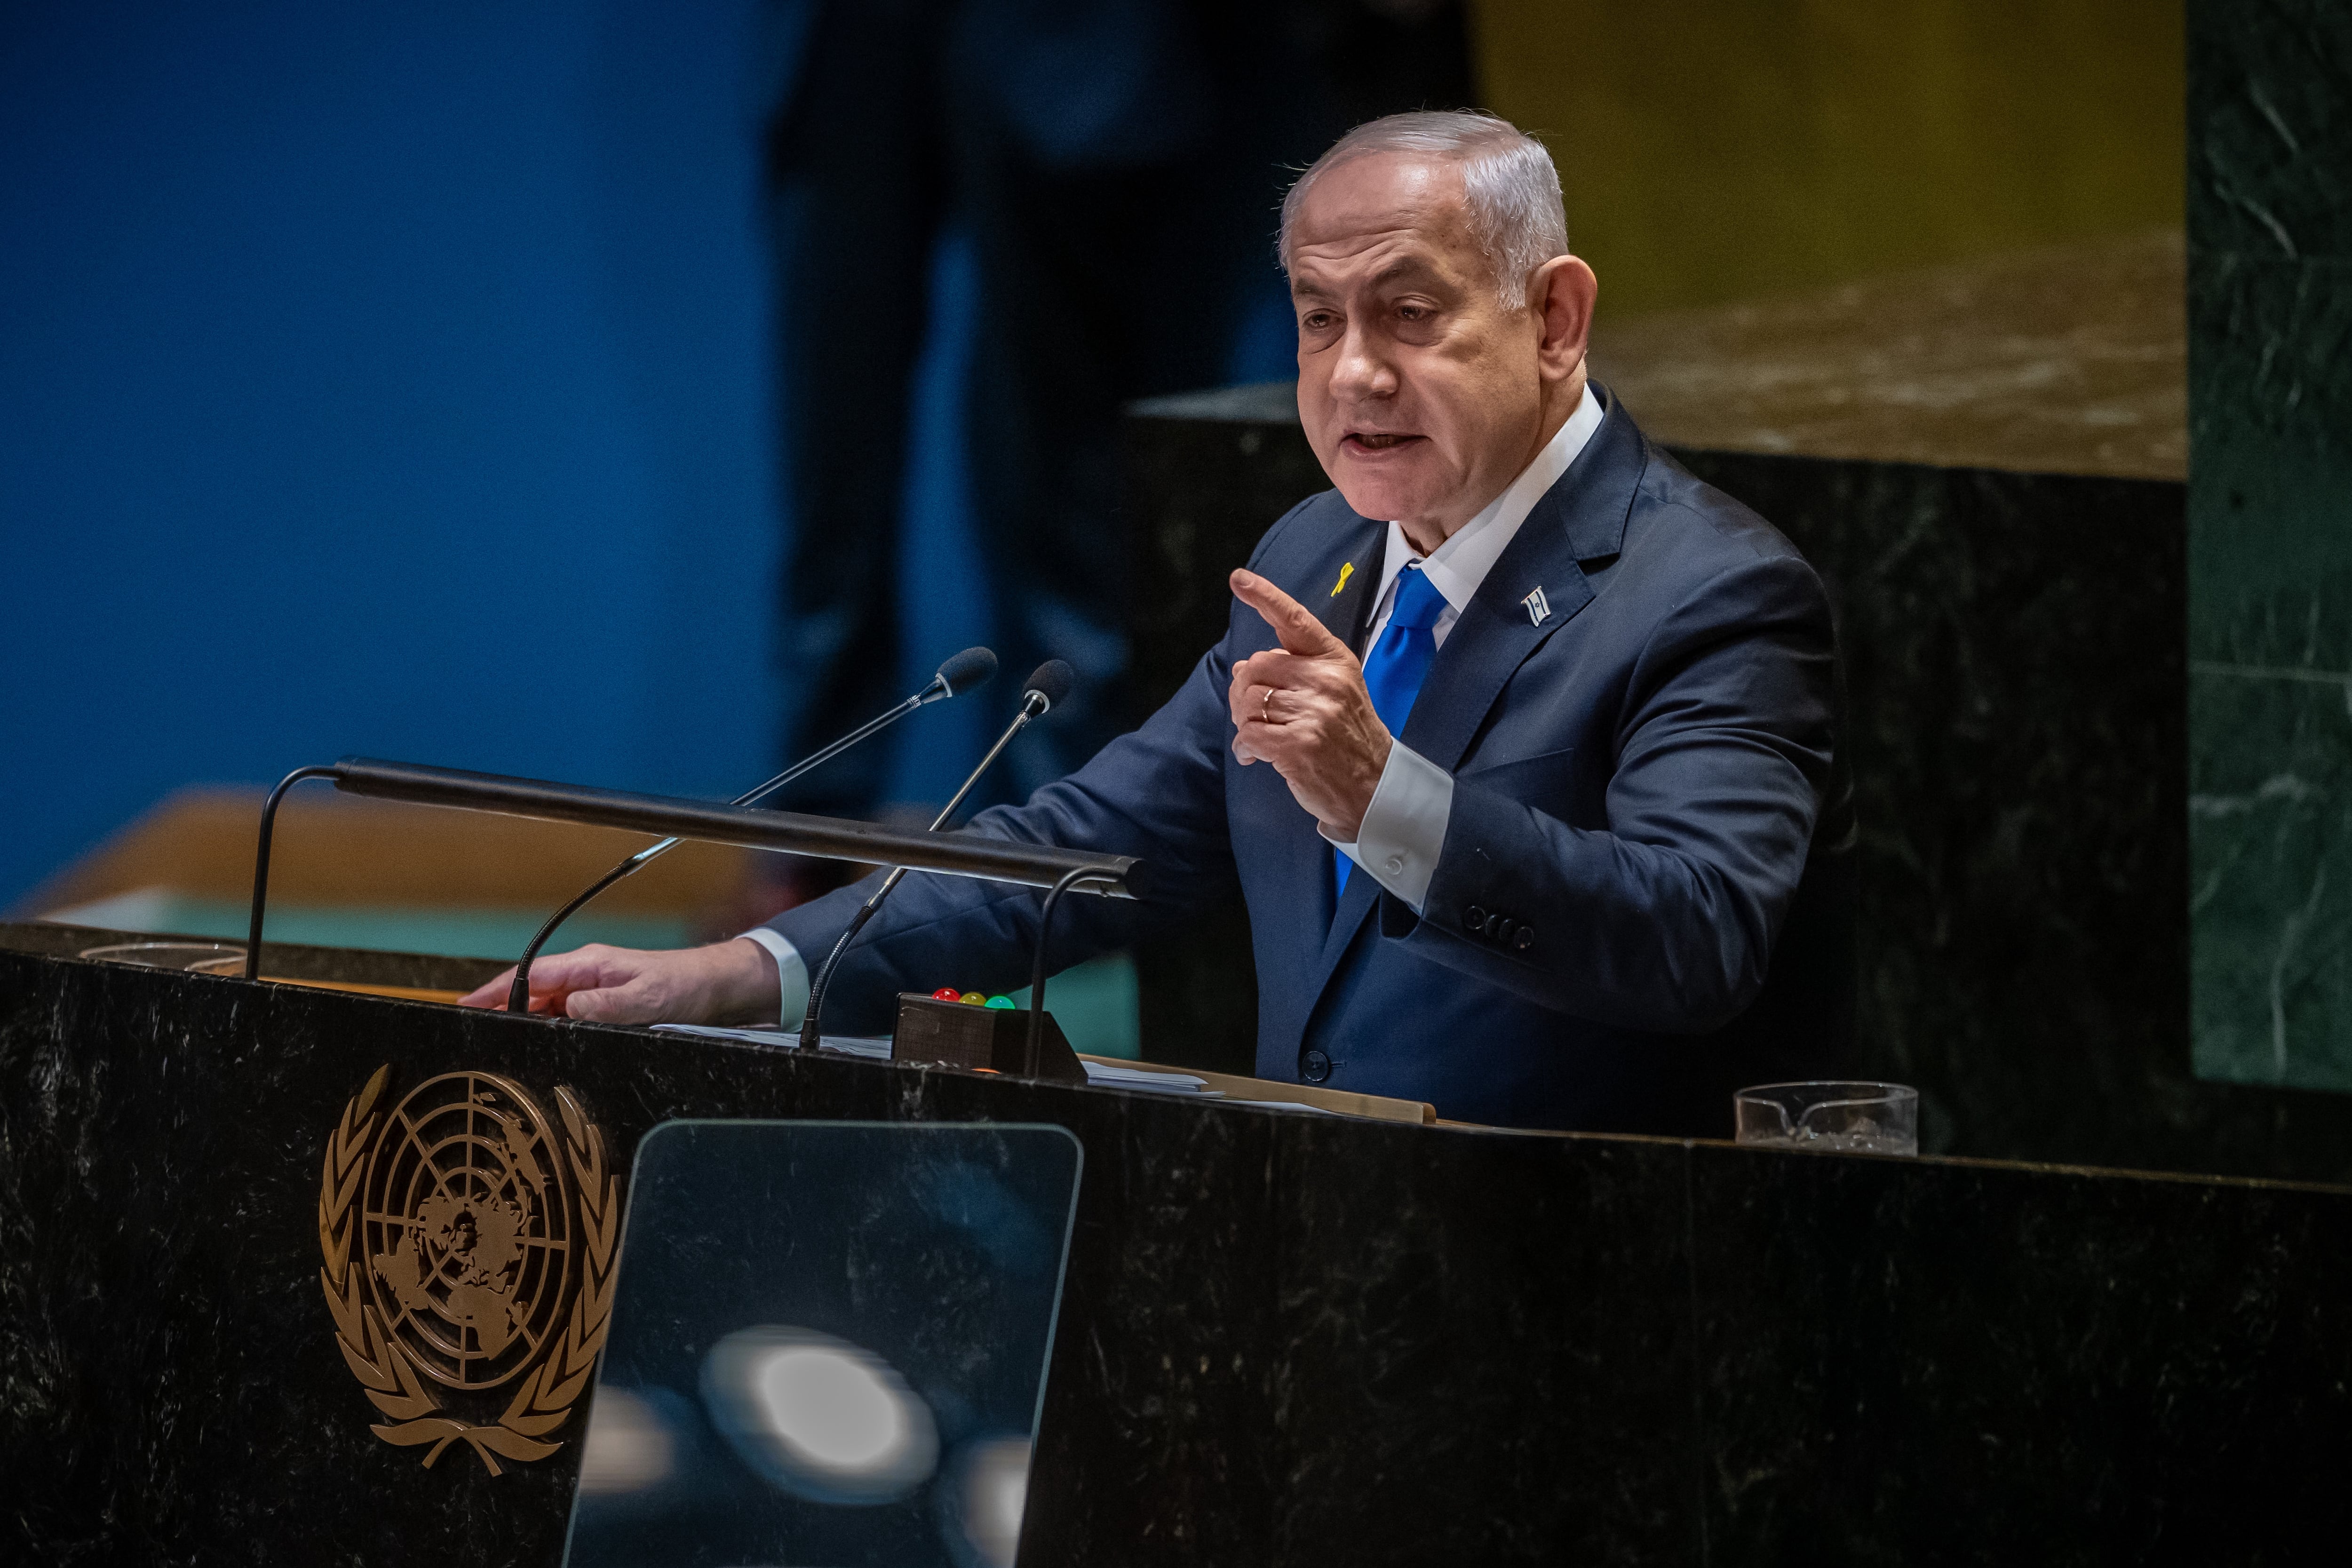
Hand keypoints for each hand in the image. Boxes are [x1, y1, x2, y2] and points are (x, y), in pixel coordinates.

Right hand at [457, 937, 780, 1025]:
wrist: (712, 987)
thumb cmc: (681, 985)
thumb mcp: (645, 997)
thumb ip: (605, 1005)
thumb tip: (567, 1009)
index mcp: (588, 965)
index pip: (529, 975)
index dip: (494, 991)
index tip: (466, 1006)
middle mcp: (584, 976)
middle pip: (530, 994)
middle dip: (499, 1011)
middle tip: (473, 1039)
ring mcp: (591, 991)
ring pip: (545, 1009)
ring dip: (523, 1025)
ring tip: (498, 1049)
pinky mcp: (601, 1007)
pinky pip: (564, 1019)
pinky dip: (548, 1031)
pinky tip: (540, 1050)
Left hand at [1227, 567, 1391, 839]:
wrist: (1374, 788)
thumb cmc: (1348, 738)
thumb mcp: (1334, 692)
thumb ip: (1293, 672)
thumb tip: (1242, 668)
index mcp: (1334, 661)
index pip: (1295, 620)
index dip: (1264, 597)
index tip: (1238, 579)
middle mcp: (1326, 681)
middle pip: (1255, 666)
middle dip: (1245, 692)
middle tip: (1256, 715)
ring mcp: (1314, 713)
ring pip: (1248, 701)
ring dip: (1244, 721)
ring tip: (1261, 737)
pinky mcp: (1298, 745)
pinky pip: (1248, 734)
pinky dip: (1245, 748)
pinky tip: (1256, 757)